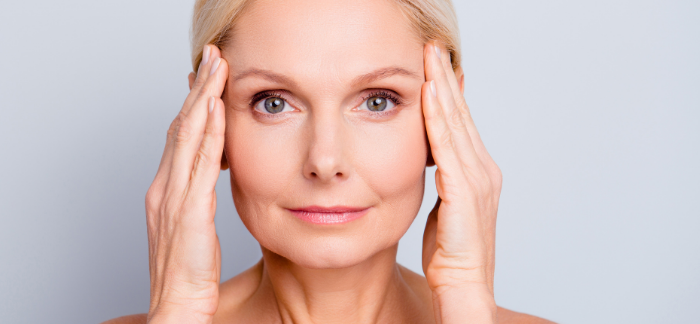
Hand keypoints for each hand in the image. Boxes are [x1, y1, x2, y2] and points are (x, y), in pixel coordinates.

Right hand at [144, 44, 228, 323]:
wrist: (175, 308)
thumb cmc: (185, 274)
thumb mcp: (191, 228)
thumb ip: (197, 198)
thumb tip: (213, 175)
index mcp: (165, 192)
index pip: (179, 137)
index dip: (193, 105)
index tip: (206, 78)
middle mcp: (164, 189)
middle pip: (182, 127)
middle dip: (198, 90)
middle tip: (212, 58)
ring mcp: (174, 199)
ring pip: (189, 137)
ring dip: (204, 99)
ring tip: (216, 69)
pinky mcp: (189, 212)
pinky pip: (200, 164)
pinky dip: (208, 133)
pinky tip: (217, 110)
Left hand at [420, 42, 501, 322]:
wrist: (465, 285)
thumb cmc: (451, 252)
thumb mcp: (446, 206)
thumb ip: (443, 178)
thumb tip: (432, 158)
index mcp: (479, 173)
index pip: (460, 123)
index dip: (447, 93)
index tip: (435, 67)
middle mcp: (483, 170)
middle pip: (461, 115)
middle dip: (445, 79)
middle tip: (433, 49)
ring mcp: (477, 179)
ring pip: (455, 124)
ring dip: (442, 89)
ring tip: (431, 59)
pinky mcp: (464, 191)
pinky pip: (447, 146)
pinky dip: (437, 118)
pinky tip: (429, 95)